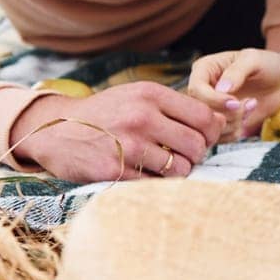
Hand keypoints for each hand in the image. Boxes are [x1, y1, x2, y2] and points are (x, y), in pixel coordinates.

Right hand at [8, 81, 225, 183]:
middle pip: (197, 146)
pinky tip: (143, 174)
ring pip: (180, 169)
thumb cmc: (106, 113)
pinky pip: (154, 185)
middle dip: (196, 155)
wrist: (56, 129)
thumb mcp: (138, 96)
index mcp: (150, 95)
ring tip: (163, 166)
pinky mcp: (114, 171)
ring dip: (178, 172)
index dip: (212, 133)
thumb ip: (177, 106)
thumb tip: (223, 120)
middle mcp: (141, 118)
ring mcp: (127, 146)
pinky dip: (155, 184)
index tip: (205, 139)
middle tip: (184, 155)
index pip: (204, 118)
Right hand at [187, 48, 279, 139]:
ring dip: (233, 123)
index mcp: (204, 69)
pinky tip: (248, 118)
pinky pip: (218, 138)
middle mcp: (202, 90)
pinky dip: (235, 132)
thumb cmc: (267, 65)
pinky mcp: (218, 124)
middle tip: (248, 104)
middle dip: (227, 114)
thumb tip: (221, 89)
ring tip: (251, 106)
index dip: (214, 100)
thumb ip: (237, 71)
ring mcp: (209, 108)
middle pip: (200, 112)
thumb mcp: (254, 60)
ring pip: (208, 128)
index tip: (236, 103)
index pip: (196, 90)